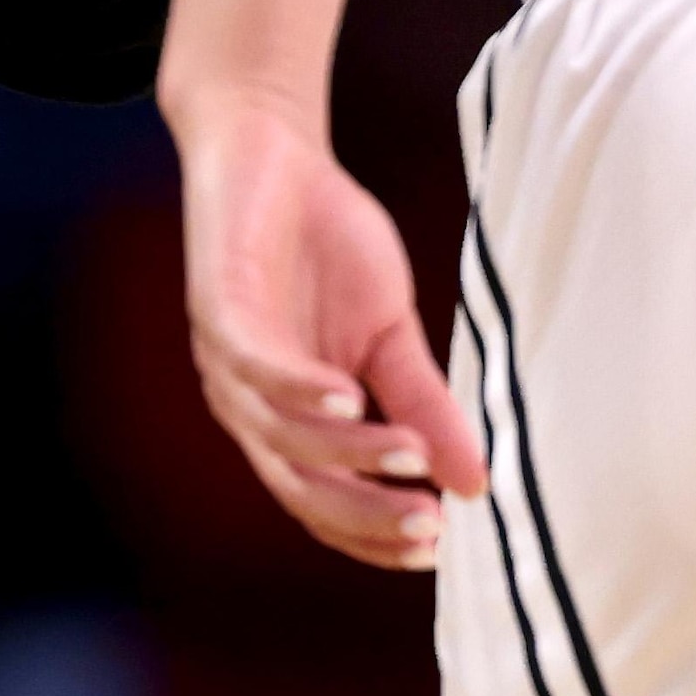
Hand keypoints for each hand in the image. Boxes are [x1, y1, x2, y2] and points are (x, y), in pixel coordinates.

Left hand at [171, 90, 487, 567]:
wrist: (273, 149)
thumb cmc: (328, 247)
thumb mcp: (391, 331)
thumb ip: (423, 403)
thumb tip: (477, 481)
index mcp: (287, 422)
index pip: (324, 504)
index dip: (374, 534)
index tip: (437, 545)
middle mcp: (248, 407)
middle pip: (301, 489)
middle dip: (364, 513)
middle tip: (428, 524)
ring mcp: (227, 363)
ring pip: (282, 437)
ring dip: (349, 453)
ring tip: (412, 454)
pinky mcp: (217, 310)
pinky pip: (255, 366)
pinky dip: (300, 389)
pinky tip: (349, 397)